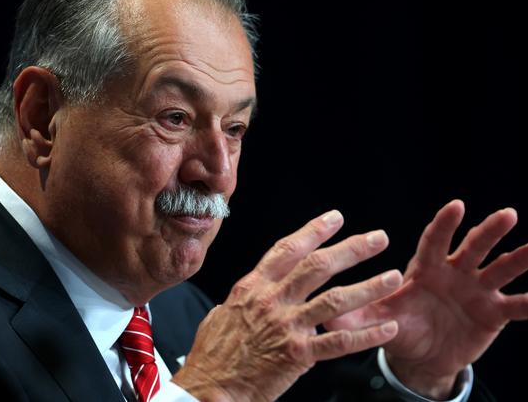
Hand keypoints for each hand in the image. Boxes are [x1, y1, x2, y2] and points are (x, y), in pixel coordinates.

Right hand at [171, 211, 402, 401]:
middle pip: (318, 266)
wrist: (209, 387)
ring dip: (369, 287)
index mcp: (253, 286)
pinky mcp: (297, 354)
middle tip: (378, 238)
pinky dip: (367, 335)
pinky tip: (388, 328)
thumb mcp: (221, 314)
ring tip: (393, 277)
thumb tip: (247, 293)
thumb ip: (241, 300)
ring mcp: (286, 326)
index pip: (288, 249)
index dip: (314, 231)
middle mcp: (272, 300)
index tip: (336, 218)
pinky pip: (339, 342)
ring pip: (335, 300)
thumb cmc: (212, 353)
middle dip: (352, 249)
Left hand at [326, 200, 527, 398]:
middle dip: (489, 231)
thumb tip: (324, 314)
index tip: (457, 205)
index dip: (445, 224)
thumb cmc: (400, 327)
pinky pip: (517, 306)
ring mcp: (476, 292)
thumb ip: (356, 315)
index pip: (435, 241)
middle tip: (508, 214)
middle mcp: (455, 273)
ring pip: (500, 270)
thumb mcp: (380, 320)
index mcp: (426, 268)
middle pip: (473, 247)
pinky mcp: (493, 314)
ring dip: (520, 258)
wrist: (422, 355)